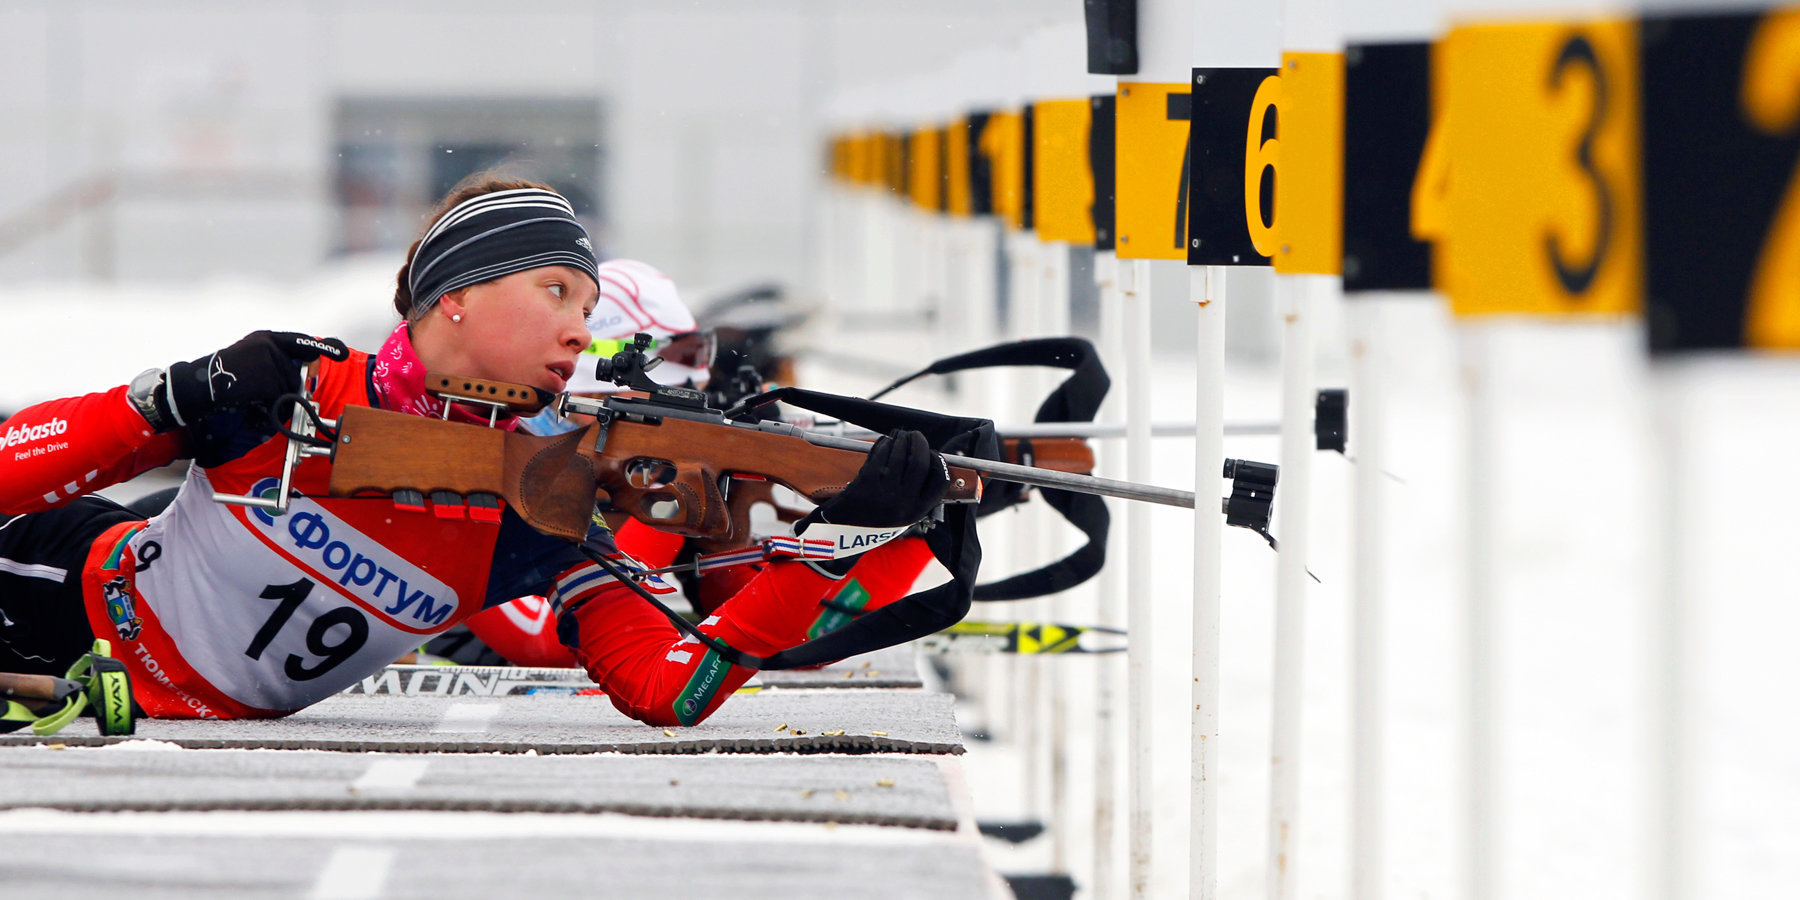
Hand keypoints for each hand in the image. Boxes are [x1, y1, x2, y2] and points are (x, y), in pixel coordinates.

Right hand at [156, 331, 347, 429]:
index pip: (301, 342)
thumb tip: (307, 371)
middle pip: (296, 374)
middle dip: (284, 390)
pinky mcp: (266, 377)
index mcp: (267, 339)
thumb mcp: (253, 361)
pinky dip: (268, 405)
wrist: (200, 385)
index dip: (324, 349)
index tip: (341, 353)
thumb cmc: (227, 377)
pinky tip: (249, 399)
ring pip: (289, 388)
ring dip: (274, 399)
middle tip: (256, 392)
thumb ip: (278, 362)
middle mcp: (269, 344)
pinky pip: (279, 397)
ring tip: (249, 394)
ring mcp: (268, 360)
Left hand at [802, 429, 950, 530]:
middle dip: (919, 442)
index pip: (940, 482)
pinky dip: (883, 445)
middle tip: (914, 435)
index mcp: (916, 511)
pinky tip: (884, 442)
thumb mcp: (901, 514)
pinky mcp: (866, 485)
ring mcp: (884, 494)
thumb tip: (925, 457)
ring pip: (899, 455)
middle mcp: (903, 504)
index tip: (932, 453)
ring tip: (898, 436)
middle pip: (920, 462)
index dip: (939, 463)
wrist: (841, 533)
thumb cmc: (873, 519)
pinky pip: (879, 457)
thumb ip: (915, 493)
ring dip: (900, 440)